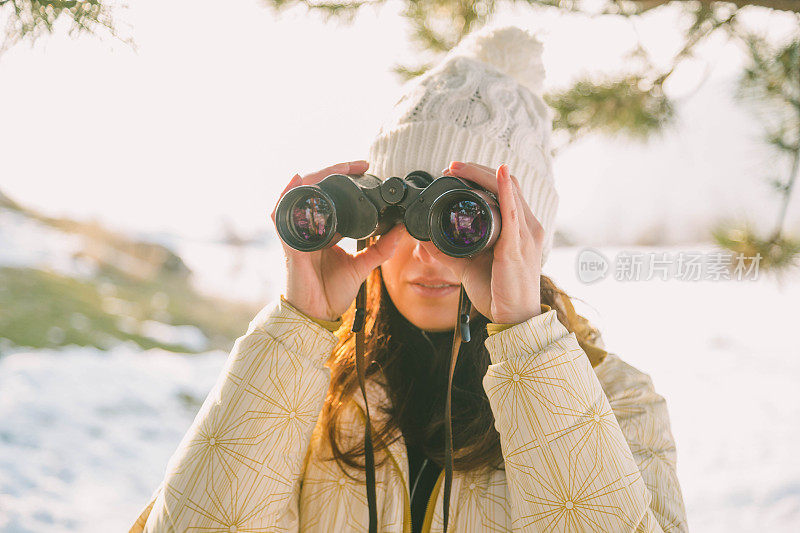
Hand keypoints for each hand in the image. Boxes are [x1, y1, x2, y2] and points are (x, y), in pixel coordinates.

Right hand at [271, 160, 403, 320]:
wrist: (318, 314)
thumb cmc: (332, 293)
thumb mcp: (362, 267)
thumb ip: (380, 249)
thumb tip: (401, 231)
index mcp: (326, 231)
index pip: (332, 197)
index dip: (346, 180)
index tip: (366, 168)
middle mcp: (311, 228)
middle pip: (316, 190)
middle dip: (335, 171)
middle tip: (359, 164)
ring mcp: (299, 234)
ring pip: (300, 195)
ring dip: (316, 177)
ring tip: (337, 166)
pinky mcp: (290, 244)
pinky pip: (282, 215)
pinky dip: (287, 196)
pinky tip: (296, 180)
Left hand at [420, 161, 543, 323]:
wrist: (515, 318)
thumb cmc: (499, 292)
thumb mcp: (468, 265)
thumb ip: (448, 251)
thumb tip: (424, 238)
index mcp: (520, 229)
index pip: (505, 189)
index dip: (480, 176)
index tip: (454, 172)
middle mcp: (528, 227)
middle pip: (507, 183)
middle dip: (477, 171)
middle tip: (451, 166)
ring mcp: (525, 236)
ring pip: (509, 190)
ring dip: (483, 175)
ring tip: (459, 168)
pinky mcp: (517, 248)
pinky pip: (514, 214)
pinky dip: (506, 191)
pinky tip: (499, 174)